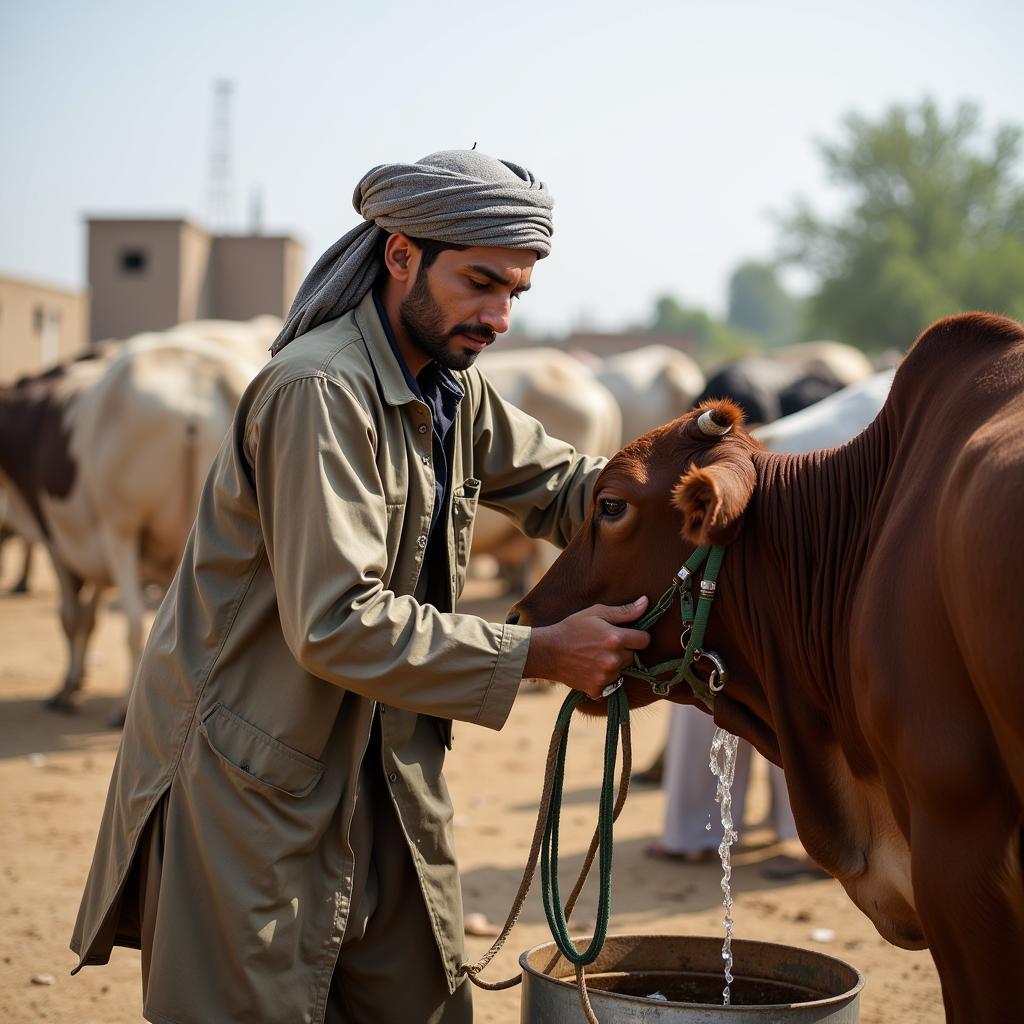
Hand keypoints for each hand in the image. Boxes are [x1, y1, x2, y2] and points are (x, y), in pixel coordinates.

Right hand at [522, 596, 650, 699]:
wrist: (547, 651)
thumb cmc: (571, 628)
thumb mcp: (596, 612)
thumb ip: (624, 611)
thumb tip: (646, 602)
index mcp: (616, 639)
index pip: (645, 640)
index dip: (637, 636)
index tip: (627, 635)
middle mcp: (614, 660)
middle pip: (633, 657)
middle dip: (624, 651)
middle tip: (605, 645)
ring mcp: (606, 677)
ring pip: (621, 672)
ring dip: (614, 666)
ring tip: (595, 657)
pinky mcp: (597, 690)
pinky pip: (610, 686)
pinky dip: (603, 680)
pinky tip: (590, 669)